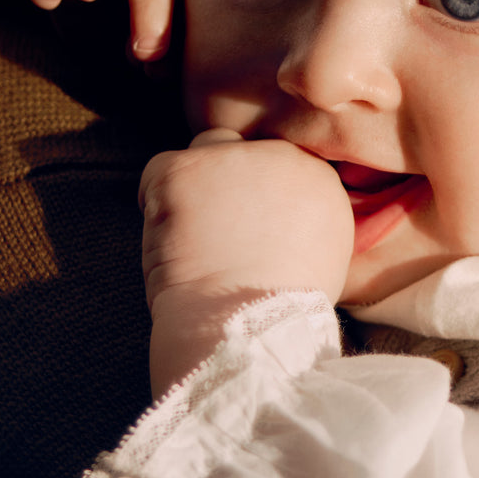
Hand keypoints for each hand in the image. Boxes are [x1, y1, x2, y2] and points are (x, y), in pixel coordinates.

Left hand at [140, 130, 353, 395]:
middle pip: (245, 153)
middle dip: (229, 187)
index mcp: (321, 180)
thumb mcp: (323, 259)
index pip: (281, 166)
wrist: (248, 325)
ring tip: (196, 242)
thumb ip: (306, 224)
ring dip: (196, 187)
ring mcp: (233, 159)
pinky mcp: (186, 169)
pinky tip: (172, 244)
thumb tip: (280, 220)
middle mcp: (284, 157)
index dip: (259, 198)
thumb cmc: (282, 312)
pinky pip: (158, 171)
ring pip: (204, 153)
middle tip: (220, 237)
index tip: (250, 232)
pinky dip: (155, 204)